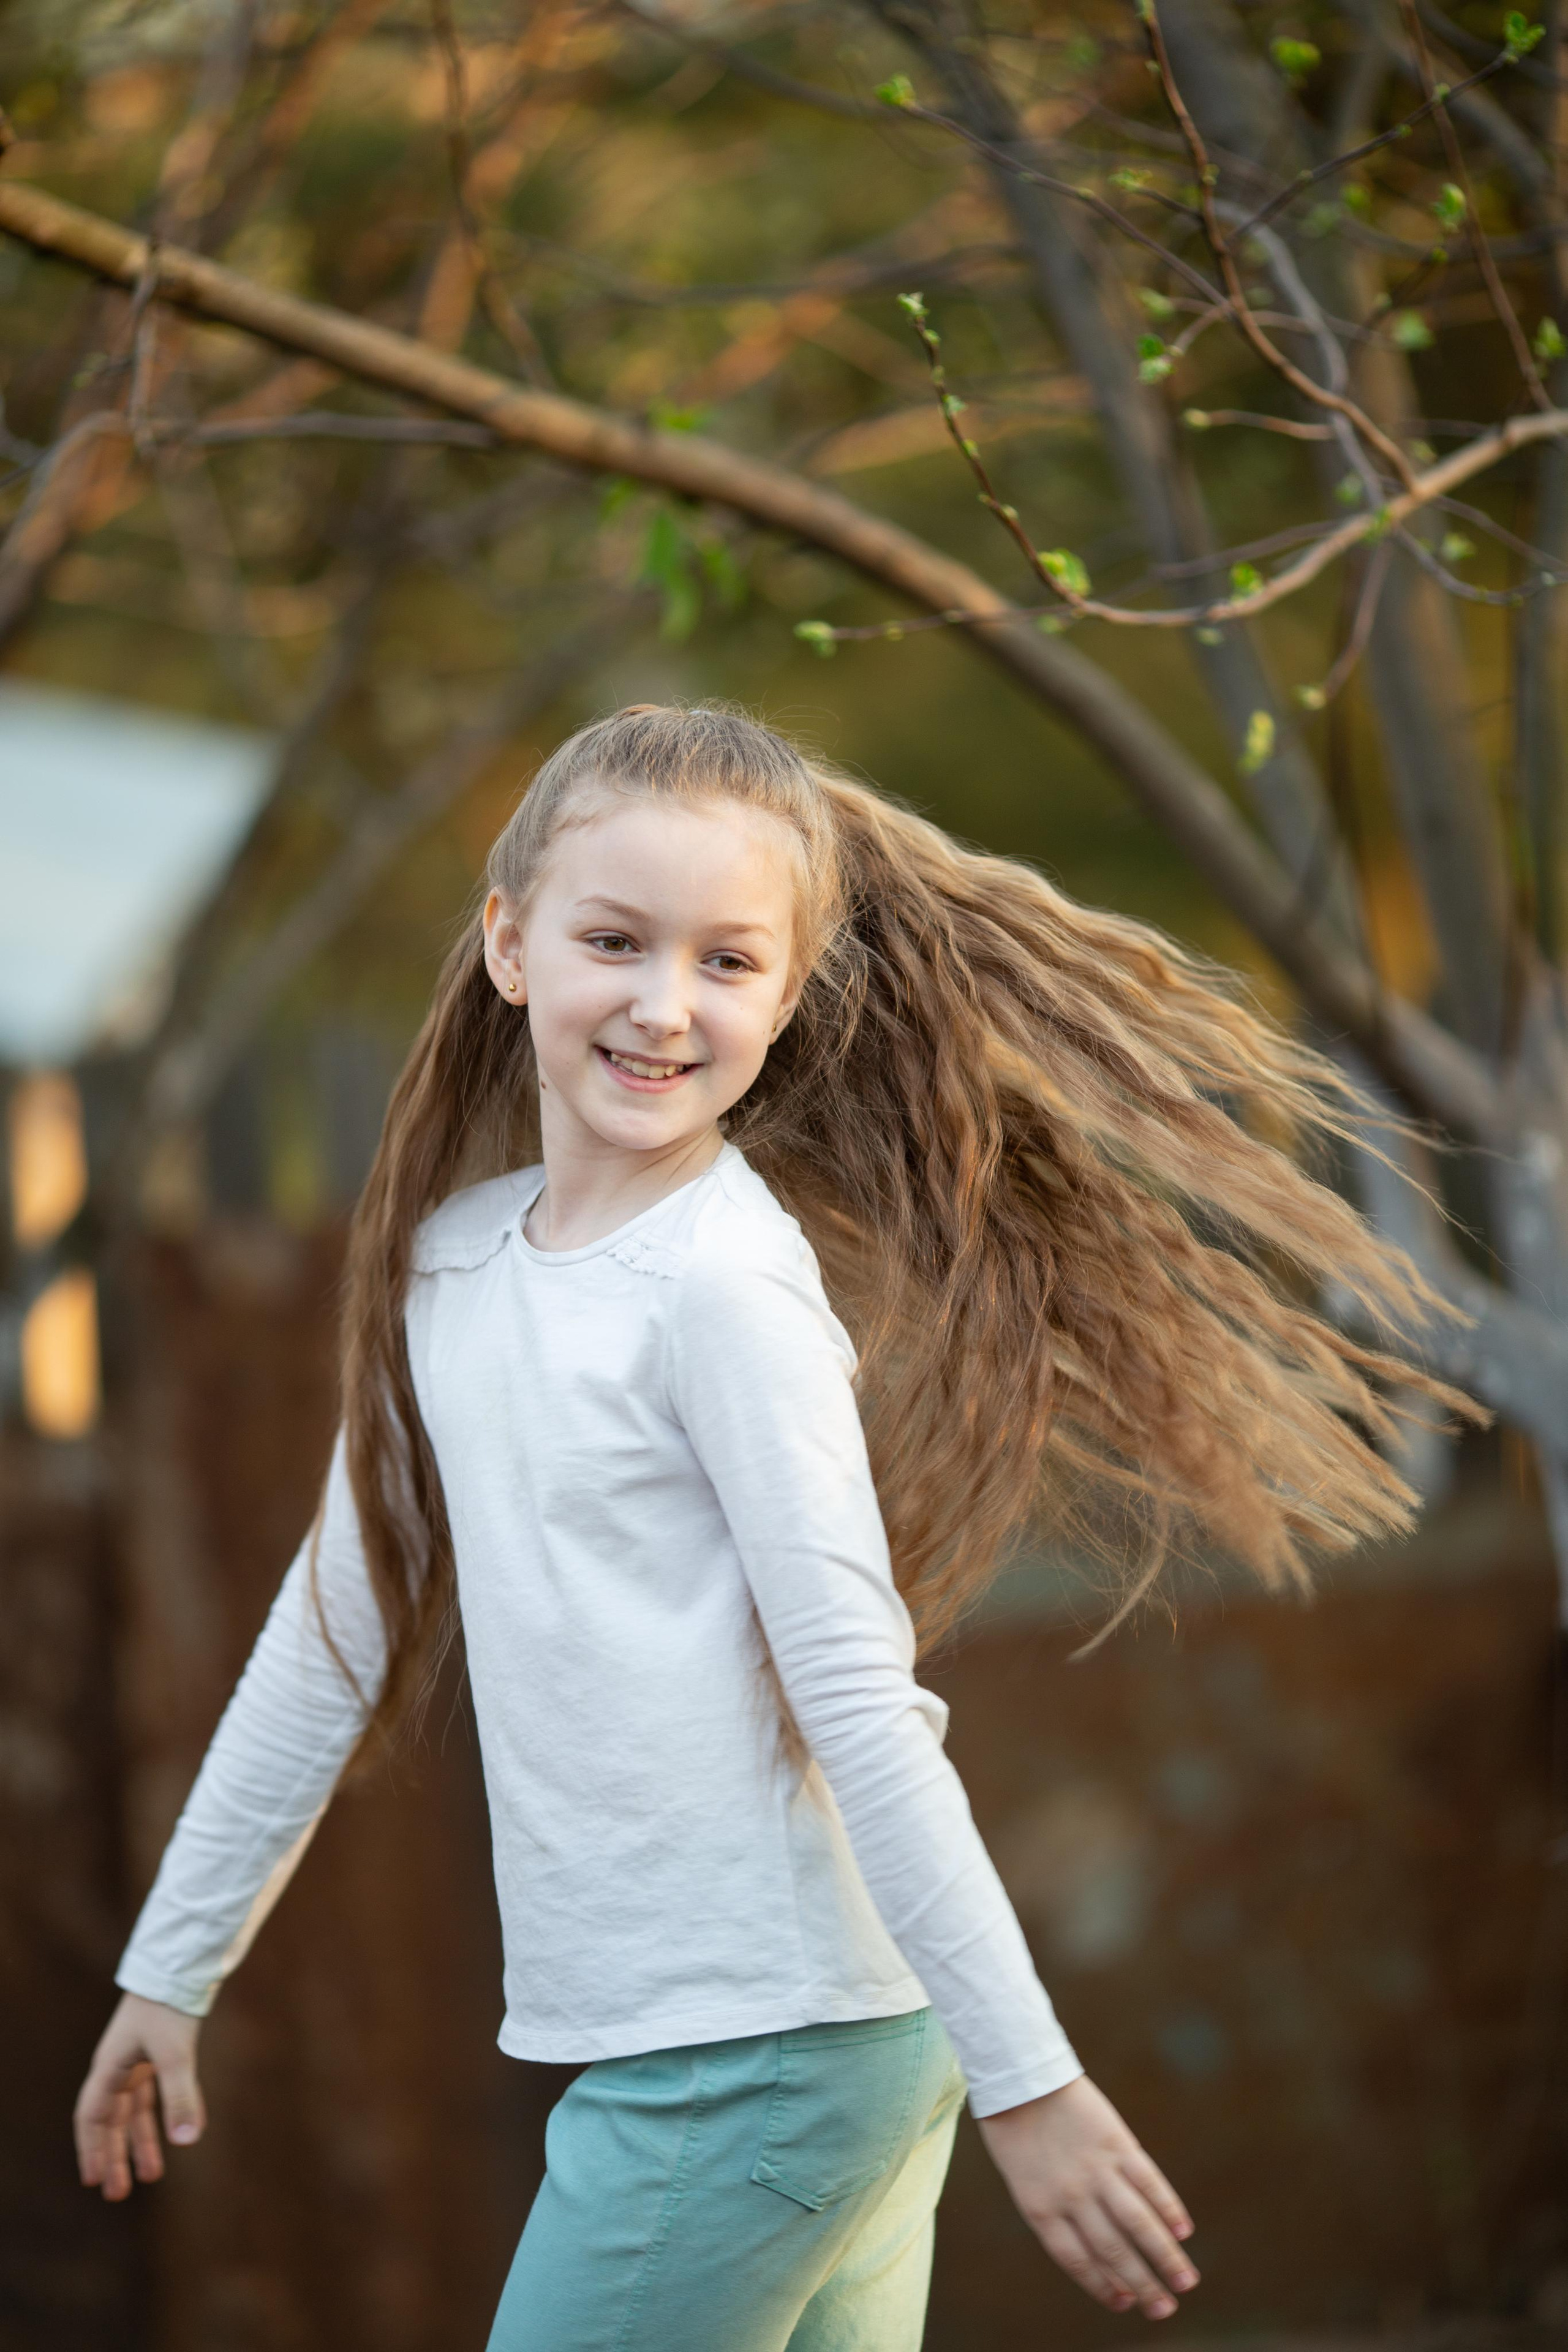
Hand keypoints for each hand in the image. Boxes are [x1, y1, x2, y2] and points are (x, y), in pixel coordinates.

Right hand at [74, 1992, 205, 2200]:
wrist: (181, 1963)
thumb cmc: (170, 2005)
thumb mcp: (175, 2053)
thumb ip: (181, 2096)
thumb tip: (188, 2141)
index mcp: (110, 2067)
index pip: (91, 2116)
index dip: (91, 2148)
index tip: (93, 2179)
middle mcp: (119, 2065)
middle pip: (110, 2119)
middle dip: (113, 2155)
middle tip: (117, 2193)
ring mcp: (138, 2058)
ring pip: (132, 2110)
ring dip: (138, 2141)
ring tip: (149, 2176)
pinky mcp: (159, 2051)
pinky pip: (153, 2094)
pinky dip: (161, 2115)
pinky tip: (178, 2134)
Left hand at [977, 2074, 1196, 2321]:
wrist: (1020, 2075)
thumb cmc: (1016, 2130)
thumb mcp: (1024, 2179)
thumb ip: (1055, 2211)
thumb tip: (1096, 2246)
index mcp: (1040, 2209)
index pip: (1078, 2261)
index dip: (1103, 2286)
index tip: (1125, 2304)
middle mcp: (1070, 2196)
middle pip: (1113, 2250)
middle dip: (1142, 2284)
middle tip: (1164, 2311)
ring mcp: (1096, 2169)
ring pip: (1137, 2223)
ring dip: (1164, 2256)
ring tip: (1186, 2282)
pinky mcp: (1116, 2142)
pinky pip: (1148, 2181)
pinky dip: (1168, 2207)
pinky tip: (1182, 2230)